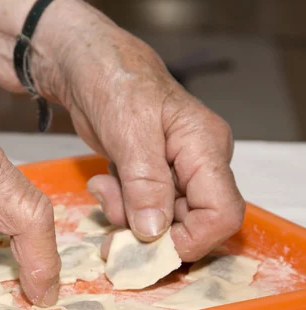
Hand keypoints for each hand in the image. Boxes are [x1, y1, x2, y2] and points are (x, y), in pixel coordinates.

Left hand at [32, 0, 244, 260]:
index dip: (191, 239)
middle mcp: (198, 163)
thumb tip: (155, 231)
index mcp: (205, 147)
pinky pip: (143, 208)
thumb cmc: (112, 81)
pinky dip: (121, 207)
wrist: (86, 65)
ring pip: (163, 220)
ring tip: (103, 188)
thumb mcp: (128, 129)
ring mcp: (174, 170)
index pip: (222, 212)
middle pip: (192, 223)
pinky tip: (102, 184)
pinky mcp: (151, 174)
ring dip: (129, 217)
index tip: (147, 244)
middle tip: (111, 214)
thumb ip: (145, 181)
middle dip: (150, 231)